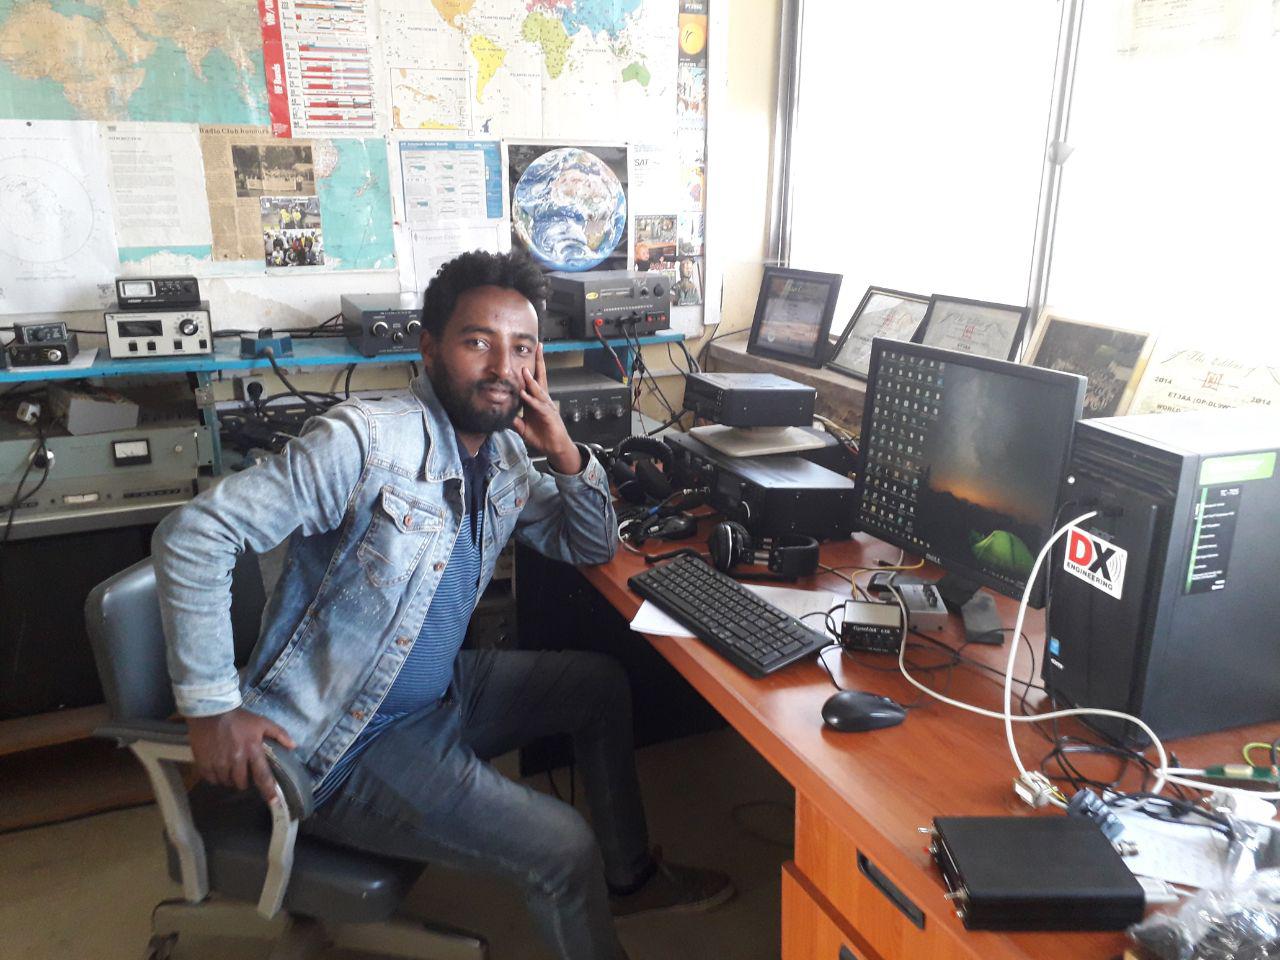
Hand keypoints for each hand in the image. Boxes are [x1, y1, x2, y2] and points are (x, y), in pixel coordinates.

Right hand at [186, 707, 296, 804]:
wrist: (211, 711)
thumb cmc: (239, 718)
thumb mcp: (262, 722)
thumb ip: (279, 734)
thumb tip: (293, 746)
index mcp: (252, 750)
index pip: (262, 776)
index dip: (268, 790)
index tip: (273, 802)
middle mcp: (236, 759)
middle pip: (242, 783)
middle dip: (244, 781)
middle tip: (243, 772)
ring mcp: (219, 762)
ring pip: (226, 782)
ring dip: (229, 779)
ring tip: (230, 768)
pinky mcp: (204, 763)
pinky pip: (211, 779)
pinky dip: (215, 777)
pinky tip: (218, 768)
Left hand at [512, 343, 581, 473]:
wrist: (555, 447)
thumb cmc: (543, 436)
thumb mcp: (523, 428)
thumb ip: (514, 421)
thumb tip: (502, 416)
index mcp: (536, 401)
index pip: (533, 380)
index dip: (531, 368)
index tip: (528, 354)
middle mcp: (542, 400)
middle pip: (540, 378)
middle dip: (539, 362)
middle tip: (538, 347)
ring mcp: (546, 407)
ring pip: (538, 390)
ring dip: (531, 380)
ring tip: (524, 370)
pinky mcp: (548, 416)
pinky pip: (538, 406)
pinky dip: (531, 400)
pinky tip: (524, 394)